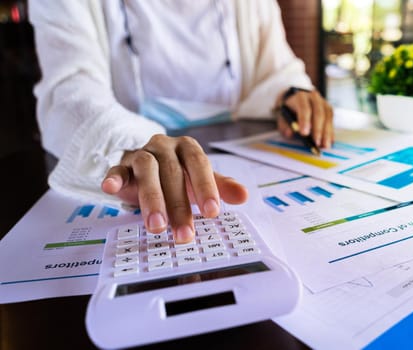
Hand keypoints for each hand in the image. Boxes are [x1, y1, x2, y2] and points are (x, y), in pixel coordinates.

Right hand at [101, 134, 247, 243]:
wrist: (148, 163)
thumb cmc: (178, 174)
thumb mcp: (200, 179)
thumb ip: (221, 186)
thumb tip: (244, 195)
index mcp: (187, 148)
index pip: (198, 164)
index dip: (206, 187)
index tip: (212, 213)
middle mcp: (165, 147)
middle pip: (172, 174)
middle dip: (179, 206)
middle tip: (184, 234)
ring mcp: (142, 155)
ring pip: (147, 172)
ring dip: (152, 200)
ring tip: (157, 227)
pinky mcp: (122, 165)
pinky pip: (117, 170)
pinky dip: (114, 178)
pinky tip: (111, 189)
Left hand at [276, 89, 333, 148]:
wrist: (297, 100)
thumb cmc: (290, 110)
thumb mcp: (283, 116)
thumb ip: (284, 125)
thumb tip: (290, 133)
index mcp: (300, 97)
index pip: (304, 108)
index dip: (304, 121)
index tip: (304, 134)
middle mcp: (313, 97)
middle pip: (318, 113)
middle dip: (318, 129)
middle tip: (317, 143)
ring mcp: (323, 102)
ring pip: (327, 116)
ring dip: (326, 132)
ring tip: (325, 145)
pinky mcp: (328, 109)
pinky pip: (331, 120)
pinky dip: (330, 132)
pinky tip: (330, 141)